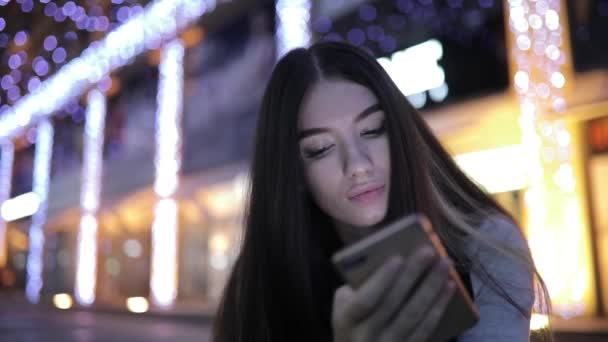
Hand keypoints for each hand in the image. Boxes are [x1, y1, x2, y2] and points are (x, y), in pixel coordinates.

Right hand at [332, 247, 455, 341]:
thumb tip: (387, 259)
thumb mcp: (343, 304)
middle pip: (393, 304)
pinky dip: (438, 306)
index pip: (366, 300)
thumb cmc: (351, 321)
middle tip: (429, 251)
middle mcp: (366, 336)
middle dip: (412, 275)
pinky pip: (426, 328)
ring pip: (413, 315)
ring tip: (444, 264)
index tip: (398, 257)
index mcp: (346, 320)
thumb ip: (358, 286)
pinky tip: (449, 287)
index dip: (382, 280)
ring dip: (431, 287)